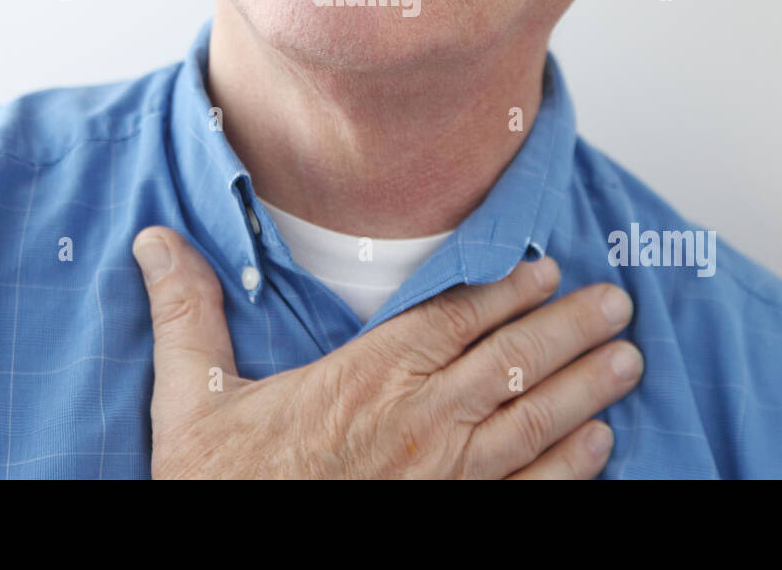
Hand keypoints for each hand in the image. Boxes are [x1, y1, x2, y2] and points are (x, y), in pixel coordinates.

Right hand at [133, 226, 641, 478]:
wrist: (231, 559)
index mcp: (363, 381)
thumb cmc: (220, 489)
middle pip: (507, 363)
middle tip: (616, 302)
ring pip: (530, 422)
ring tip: (627, 358)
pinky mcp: (452, 524)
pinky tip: (600, 445)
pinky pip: (526, 492)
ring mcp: (442, 481)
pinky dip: (571, 468)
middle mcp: (415, 424)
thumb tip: (154, 242)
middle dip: (567, 329)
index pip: (451, 319)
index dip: (504, 290)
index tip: (545, 269)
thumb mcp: (191, 398)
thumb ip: (186, 313)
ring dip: (584, 387)